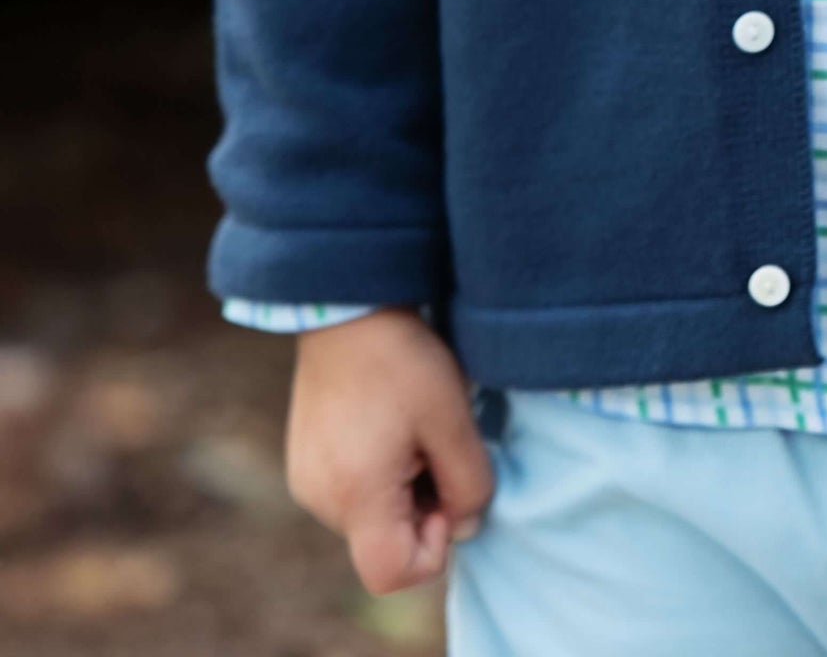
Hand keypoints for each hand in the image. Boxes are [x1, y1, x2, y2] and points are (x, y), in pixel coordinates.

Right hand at [284, 307, 496, 594]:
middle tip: (435, 443)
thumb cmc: (403, 359)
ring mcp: (306, 481)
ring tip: (411, 426)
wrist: (348, 306)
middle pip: (385, 544)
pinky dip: (380, 474)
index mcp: (355, 495)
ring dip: (404, 487)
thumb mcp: (452, 419)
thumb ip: (469, 484)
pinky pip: (351, 493)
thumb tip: (464, 526)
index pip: (393, 573)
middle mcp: (321, 500)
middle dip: (424, 507)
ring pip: (372, 518)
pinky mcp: (305, 461)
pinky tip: (389, 422)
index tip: (448, 489)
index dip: (434, 546)